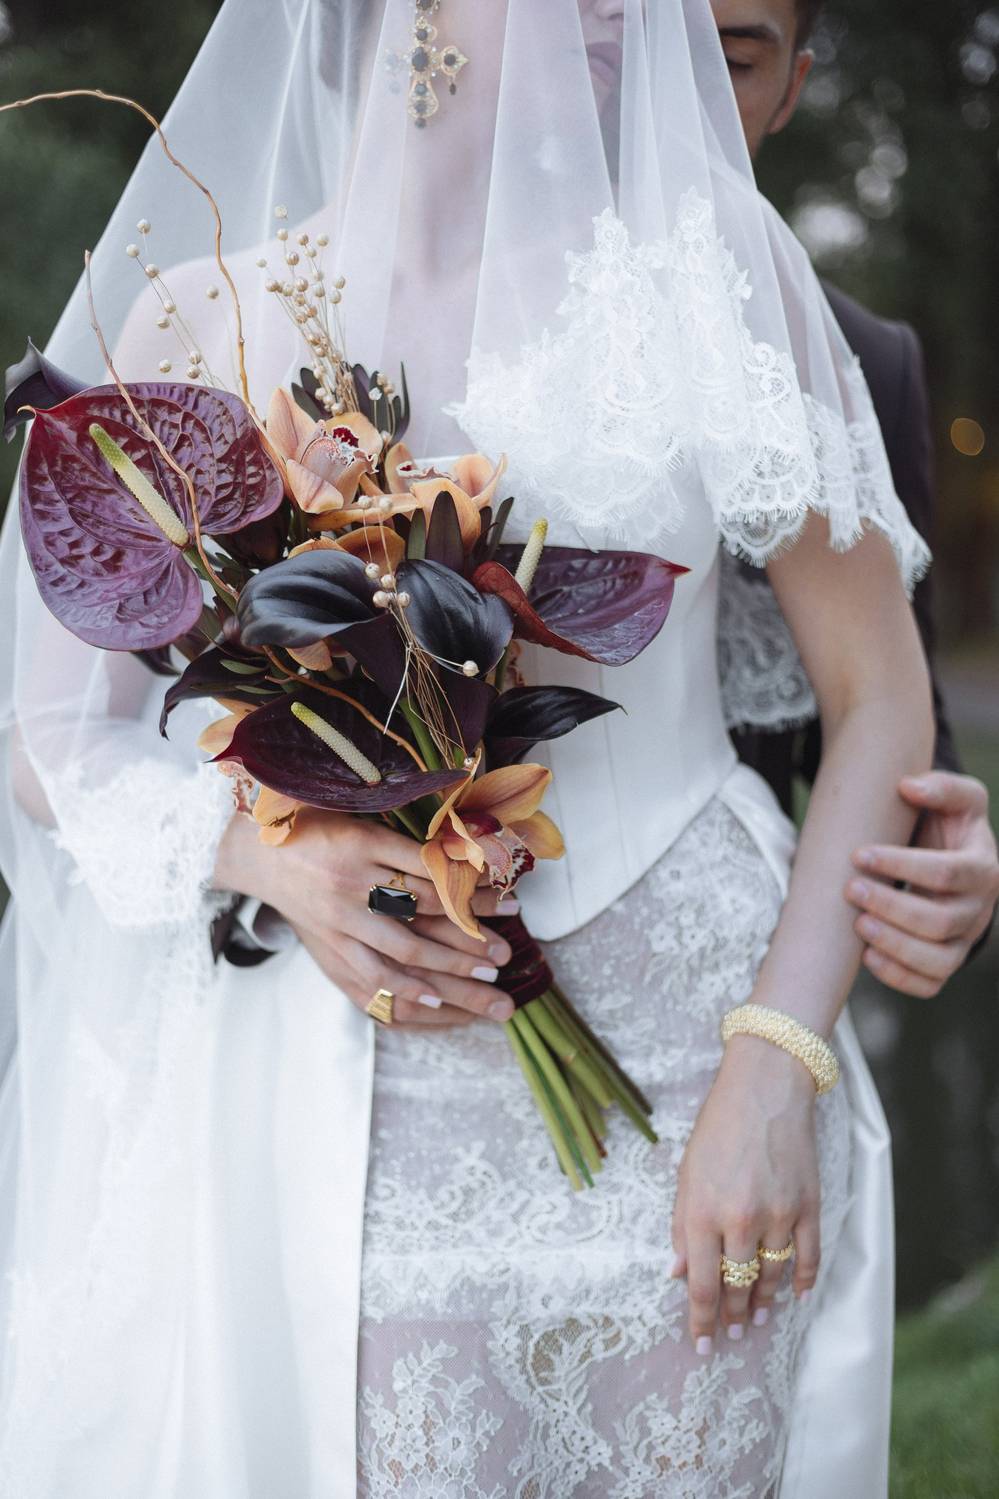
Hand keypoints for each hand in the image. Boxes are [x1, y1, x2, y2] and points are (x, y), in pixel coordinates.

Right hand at [213, 808, 517, 1027]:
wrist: (259, 855)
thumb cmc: (320, 828)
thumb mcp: (362, 816)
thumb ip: (408, 836)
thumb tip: (470, 847)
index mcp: (361, 842)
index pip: (429, 872)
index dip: (473, 890)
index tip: (512, 902)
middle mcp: (349, 884)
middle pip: (420, 920)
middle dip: (468, 942)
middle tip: (506, 955)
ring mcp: (336, 922)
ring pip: (399, 957)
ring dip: (447, 974)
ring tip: (487, 985)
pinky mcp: (327, 949)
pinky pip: (368, 980)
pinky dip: (403, 993)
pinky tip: (433, 1002)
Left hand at [670, 1035, 819, 1351]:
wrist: (765, 1087)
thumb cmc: (718, 1127)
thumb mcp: (686, 1173)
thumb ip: (682, 1226)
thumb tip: (678, 1273)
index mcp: (703, 1213)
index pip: (702, 1284)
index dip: (700, 1320)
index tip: (702, 1344)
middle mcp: (741, 1220)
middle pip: (738, 1287)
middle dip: (731, 1315)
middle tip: (731, 1333)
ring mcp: (779, 1215)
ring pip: (773, 1277)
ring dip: (764, 1303)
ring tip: (756, 1319)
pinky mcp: (809, 1206)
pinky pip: (808, 1257)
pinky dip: (803, 1282)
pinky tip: (796, 1298)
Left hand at [846, 772, 998, 997]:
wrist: (954, 860)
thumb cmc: (950, 827)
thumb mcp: (957, 799)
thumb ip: (941, 786)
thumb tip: (909, 786)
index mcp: (984, 869)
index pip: (946, 873)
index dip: (902, 865)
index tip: (859, 853)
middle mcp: (979, 910)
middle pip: (940, 921)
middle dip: (891, 907)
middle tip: (851, 889)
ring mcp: (964, 941)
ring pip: (937, 960)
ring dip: (894, 945)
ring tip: (857, 923)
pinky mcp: (947, 962)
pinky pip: (929, 984)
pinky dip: (898, 977)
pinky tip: (866, 957)